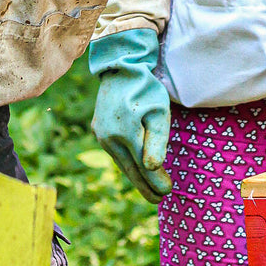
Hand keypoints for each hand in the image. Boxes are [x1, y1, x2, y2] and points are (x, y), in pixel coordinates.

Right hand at [88, 30, 171, 203]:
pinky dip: (127, 160)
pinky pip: (115, 151)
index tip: (168, 192)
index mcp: (125, 134)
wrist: (121, 67)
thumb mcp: (159, 113)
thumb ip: (157, 142)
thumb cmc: (145, 89)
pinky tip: (136, 166)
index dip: (156, 182)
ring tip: (150, 188)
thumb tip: (152, 168)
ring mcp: (101, 134)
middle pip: (130, 169)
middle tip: (159, 199)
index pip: (143, 167)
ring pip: (121, 161)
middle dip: (145, 186)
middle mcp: (109, 137)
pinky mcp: (98, 129)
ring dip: (136, 174)